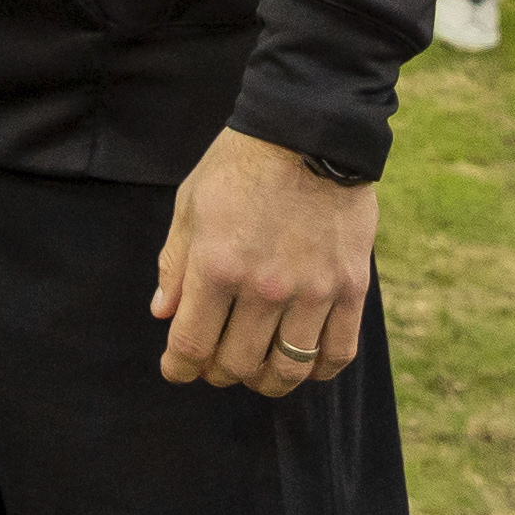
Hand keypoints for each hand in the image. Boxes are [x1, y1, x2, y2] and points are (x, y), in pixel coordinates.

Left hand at [151, 129, 375, 394]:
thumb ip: (176, 263)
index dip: (179, 367)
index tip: (176, 371)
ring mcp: (312, 291)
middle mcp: (264, 287)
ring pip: (287, 368)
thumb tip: (163, 312)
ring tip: (257, 373)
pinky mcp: (350, 288)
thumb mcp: (191, 205)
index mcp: (216, 265)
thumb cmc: (239, 166)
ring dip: (266, 381)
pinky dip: (318, 370)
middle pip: (237, 363)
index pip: (191, 342)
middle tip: (214, 367)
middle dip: (218, 373)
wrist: (308, 134)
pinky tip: (303, 365)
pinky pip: (338, 352)